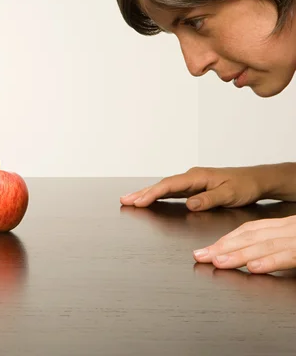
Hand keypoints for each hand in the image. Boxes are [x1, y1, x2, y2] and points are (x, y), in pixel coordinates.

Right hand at [120, 166, 268, 210]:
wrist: (256, 180)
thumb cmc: (245, 186)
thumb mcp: (230, 194)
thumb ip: (209, 199)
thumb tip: (189, 204)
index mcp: (197, 177)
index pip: (169, 186)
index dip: (152, 194)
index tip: (139, 201)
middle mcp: (191, 177)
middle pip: (161, 185)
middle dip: (141, 193)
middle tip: (124, 200)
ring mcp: (190, 182)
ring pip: (163, 187)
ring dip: (146, 193)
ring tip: (129, 200)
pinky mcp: (192, 187)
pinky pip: (170, 191)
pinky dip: (157, 194)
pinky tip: (149, 198)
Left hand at [193, 215, 295, 273]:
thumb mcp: (294, 242)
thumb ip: (276, 249)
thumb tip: (251, 260)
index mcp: (285, 226)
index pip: (250, 230)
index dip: (226, 240)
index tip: (206, 249)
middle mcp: (289, 229)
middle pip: (251, 236)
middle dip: (223, 247)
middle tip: (200, 256)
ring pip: (264, 245)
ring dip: (239, 254)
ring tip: (218, 261)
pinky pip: (287, 255)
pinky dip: (270, 261)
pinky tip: (253, 267)